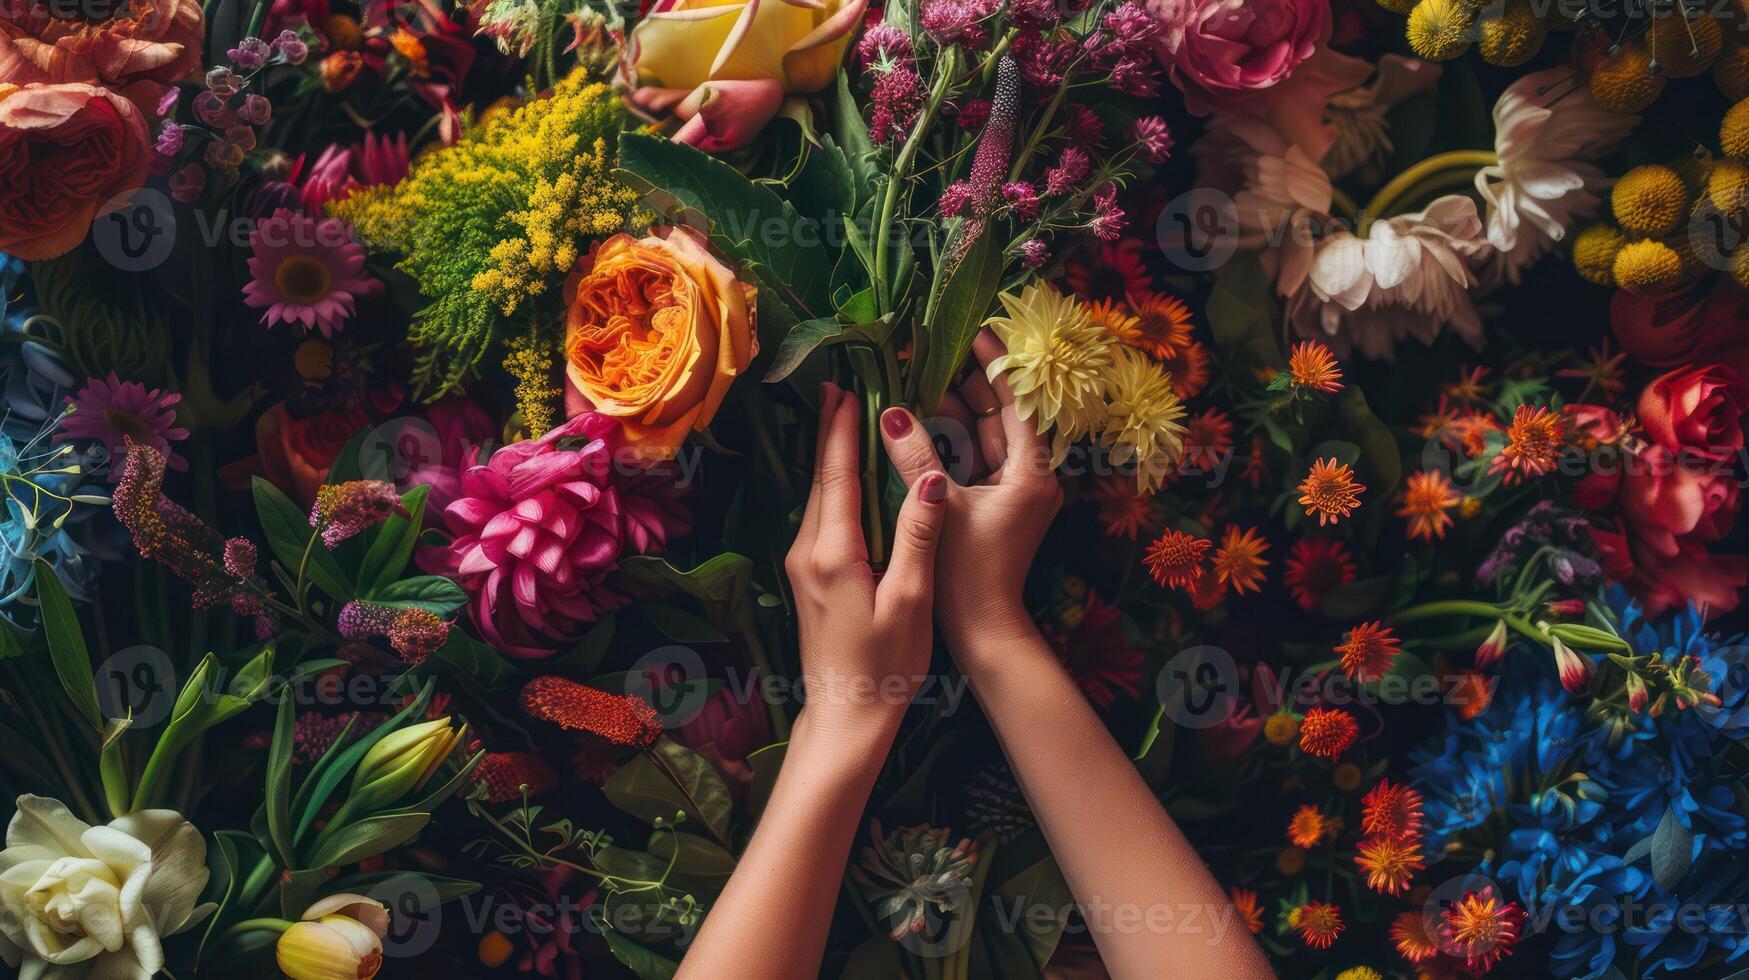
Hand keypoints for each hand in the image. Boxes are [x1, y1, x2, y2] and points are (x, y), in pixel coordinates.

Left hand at [786, 381, 947, 733]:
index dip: (842, 429)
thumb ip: (918, 535)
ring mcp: (801, 566)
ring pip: (818, 498)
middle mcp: (807, 552)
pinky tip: (846, 478)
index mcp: (833, 552)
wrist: (846, 717)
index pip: (837, 474)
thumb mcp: (911, 599)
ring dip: (831, 458)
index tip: (847, 389)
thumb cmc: (886, 664)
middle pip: (821, 479)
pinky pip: (820, 518)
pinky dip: (834, 488)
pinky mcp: (807, 579)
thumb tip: (927, 476)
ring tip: (844, 419)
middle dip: (832, 433)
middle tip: (843, 388)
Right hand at [879, 330, 1061, 656]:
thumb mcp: (938, 507)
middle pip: (1001, 415)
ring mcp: (1015, 493)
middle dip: (968, 383)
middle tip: (935, 349)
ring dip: (955, 410)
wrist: (984, 632)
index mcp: (1031, 473)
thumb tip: (888, 411)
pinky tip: (923, 420)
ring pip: (985, 437)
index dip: (998, 364)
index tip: (975, 332)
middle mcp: (1031, 478)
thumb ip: (915, 456)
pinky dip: (952, 441)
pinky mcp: (998, 507)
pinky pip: (976, 460)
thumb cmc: (967, 574)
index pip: (1019, 401)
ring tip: (921, 375)